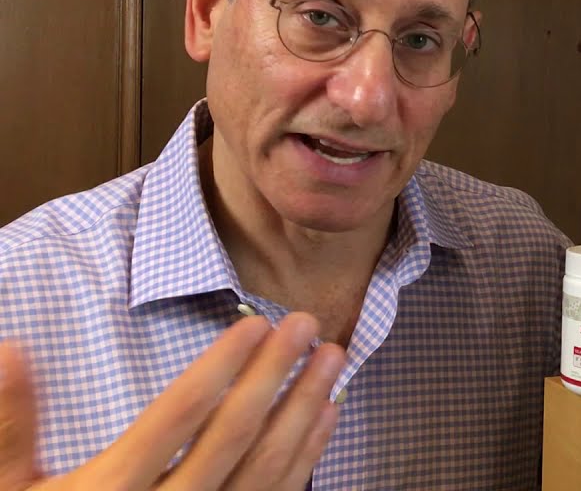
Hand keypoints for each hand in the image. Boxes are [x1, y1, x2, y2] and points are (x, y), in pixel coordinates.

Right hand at [0, 312, 344, 489]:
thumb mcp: (7, 490)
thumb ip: (11, 425)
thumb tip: (10, 348)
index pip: (179, 417)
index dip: (220, 367)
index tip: (255, 324)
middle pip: (234, 435)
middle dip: (275, 375)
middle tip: (305, 324)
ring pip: (267, 466)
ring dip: (304, 408)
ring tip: (332, 359)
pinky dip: (307, 455)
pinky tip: (326, 415)